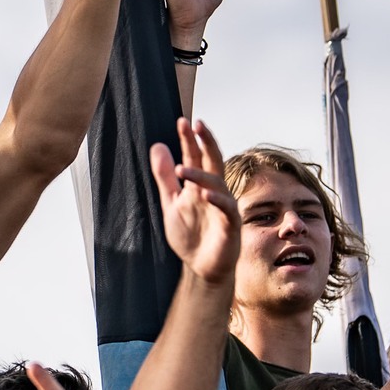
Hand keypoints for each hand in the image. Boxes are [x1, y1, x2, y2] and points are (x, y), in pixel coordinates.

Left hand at [150, 119, 239, 285]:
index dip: (189, 140)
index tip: (182, 122)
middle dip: (205, 142)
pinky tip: (205, 194)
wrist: (200, 268)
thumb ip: (165, 177)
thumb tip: (158, 145)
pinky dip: (217, 200)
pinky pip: (227, 208)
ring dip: (200, 175)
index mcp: (199, 185)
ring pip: (217, 184)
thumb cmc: (191, 235)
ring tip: (181, 169)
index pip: (196, 157)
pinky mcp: (230, 225)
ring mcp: (224, 207)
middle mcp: (214, 191)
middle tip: (196, 124)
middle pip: (213, 161)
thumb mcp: (171, 203)